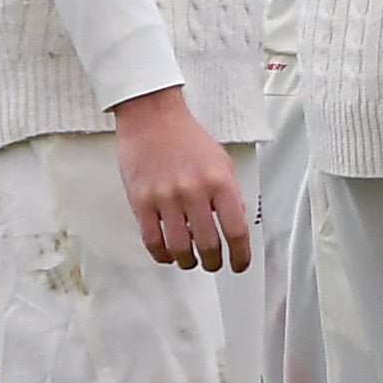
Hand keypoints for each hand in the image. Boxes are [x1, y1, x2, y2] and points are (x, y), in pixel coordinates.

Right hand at [111, 86, 250, 270]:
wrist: (152, 118)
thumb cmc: (187, 138)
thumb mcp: (223, 163)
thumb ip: (230, 194)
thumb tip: (234, 225)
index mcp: (220, 183)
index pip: (236, 230)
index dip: (241, 255)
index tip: (240, 264)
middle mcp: (194, 192)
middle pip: (208, 244)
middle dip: (214, 262)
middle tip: (214, 265)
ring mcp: (165, 198)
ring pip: (180, 247)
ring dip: (188, 262)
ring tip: (191, 261)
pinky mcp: (140, 201)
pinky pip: (152, 239)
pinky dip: (162, 254)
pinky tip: (168, 254)